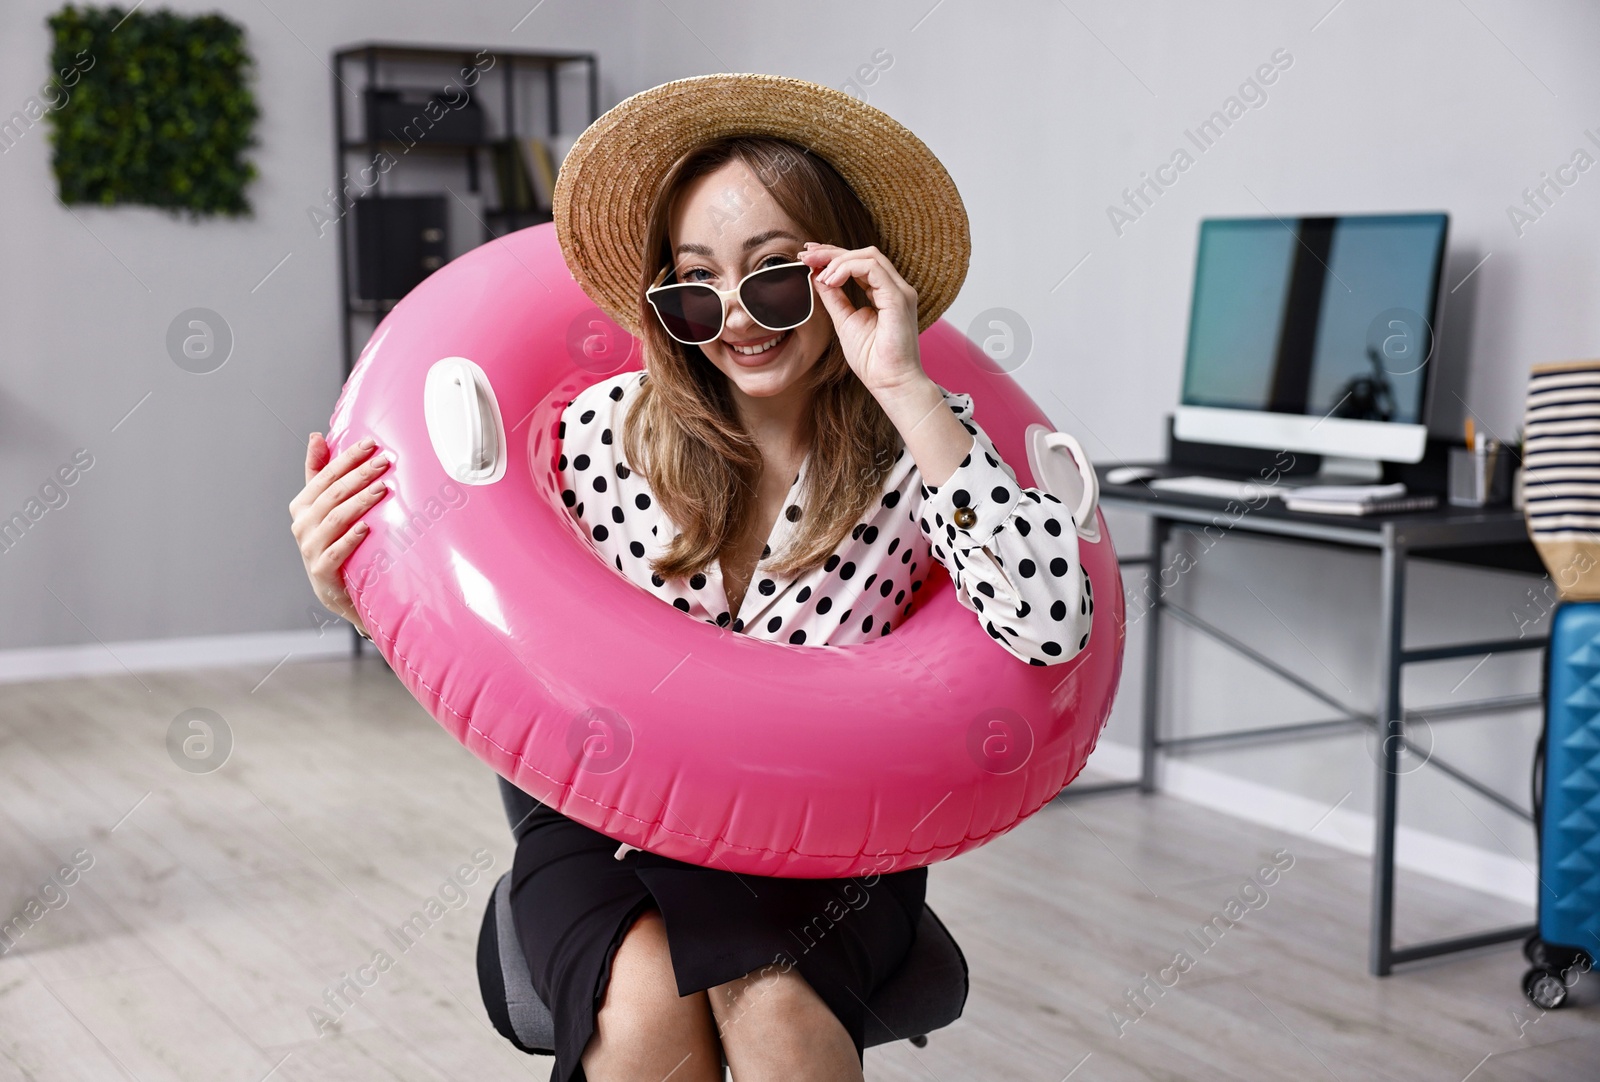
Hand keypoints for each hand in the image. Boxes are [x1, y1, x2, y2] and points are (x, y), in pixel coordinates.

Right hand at [290, 433, 388, 633]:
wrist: (334, 590)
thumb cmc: (332, 541)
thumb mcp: (323, 507)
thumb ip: (319, 472)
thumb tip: (316, 436)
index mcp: (302, 505)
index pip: (325, 475)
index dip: (347, 458)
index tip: (371, 444)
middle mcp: (302, 524)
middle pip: (333, 494)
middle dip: (359, 476)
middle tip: (384, 463)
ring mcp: (310, 548)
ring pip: (336, 519)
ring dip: (359, 502)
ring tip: (382, 489)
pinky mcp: (322, 571)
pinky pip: (336, 552)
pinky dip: (350, 539)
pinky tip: (367, 528)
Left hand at [799, 242, 924, 395]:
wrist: (890, 383)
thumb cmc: (872, 360)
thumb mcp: (844, 321)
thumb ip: (834, 298)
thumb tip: (818, 277)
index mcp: (885, 293)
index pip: (860, 263)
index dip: (833, 256)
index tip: (808, 257)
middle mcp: (895, 288)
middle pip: (864, 254)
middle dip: (831, 252)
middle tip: (805, 255)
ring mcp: (900, 291)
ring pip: (869, 256)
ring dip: (838, 260)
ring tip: (818, 272)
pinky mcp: (898, 298)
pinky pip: (872, 268)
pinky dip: (848, 269)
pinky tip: (830, 280)